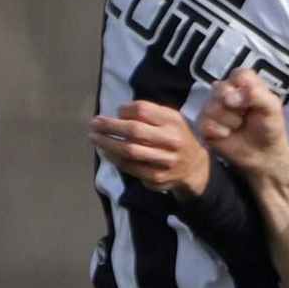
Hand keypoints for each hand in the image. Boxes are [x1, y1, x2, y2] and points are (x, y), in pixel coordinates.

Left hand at [88, 100, 211, 196]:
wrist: (195, 167)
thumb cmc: (176, 137)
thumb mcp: (171, 119)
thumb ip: (149, 113)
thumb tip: (118, 113)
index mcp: (173, 121)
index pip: (143, 110)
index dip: (124, 110)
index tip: (114, 112)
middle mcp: (170, 140)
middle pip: (134, 130)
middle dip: (109, 126)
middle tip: (93, 124)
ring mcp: (164, 161)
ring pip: (129, 151)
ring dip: (107, 143)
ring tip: (94, 137)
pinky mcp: (156, 177)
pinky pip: (130, 167)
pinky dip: (114, 159)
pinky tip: (106, 152)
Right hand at [199, 71, 288, 180]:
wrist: (263, 153)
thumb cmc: (269, 127)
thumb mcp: (272, 107)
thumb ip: (256, 94)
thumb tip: (229, 97)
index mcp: (242, 81)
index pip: (238, 75)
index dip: (245, 91)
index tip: (252, 104)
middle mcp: (224, 90)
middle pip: (221, 90)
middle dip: (237, 108)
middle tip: (245, 116)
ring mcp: (211, 106)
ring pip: (212, 107)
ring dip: (231, 121)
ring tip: (238, 125)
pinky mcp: (203, 124)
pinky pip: (205, 124)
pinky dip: (220, 132)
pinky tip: (227, 134)